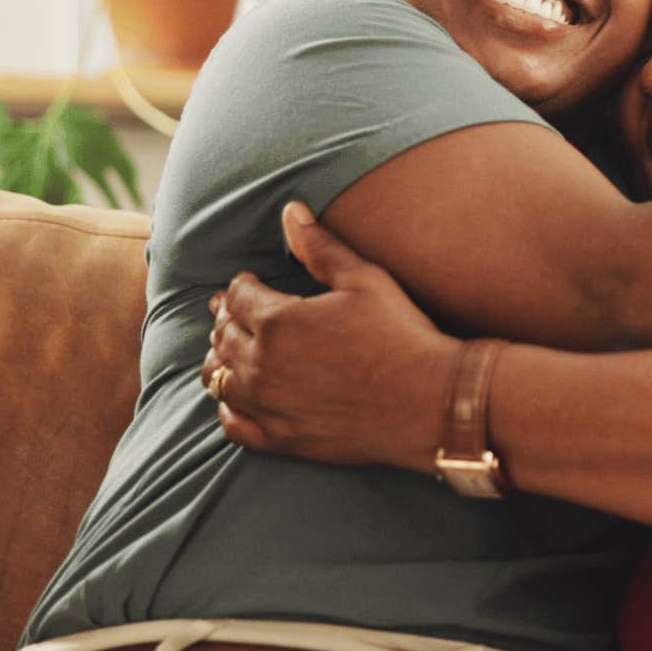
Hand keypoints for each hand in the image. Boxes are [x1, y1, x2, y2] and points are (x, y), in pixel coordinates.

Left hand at [201, 202, 459, 469]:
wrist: (431, 403)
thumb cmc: (403, 336)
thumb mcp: (365, 280)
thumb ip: (320, 247)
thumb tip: (289, 211)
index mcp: (278, 320)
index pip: (237, 295)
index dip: (243, 286)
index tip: (252, 284)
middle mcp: (262, 364)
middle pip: (224, 335)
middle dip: (231, 319)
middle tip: (242, 314)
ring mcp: (268, 406)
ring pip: (220, 378)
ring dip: (222, 360)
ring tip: (235, 352)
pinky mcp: (281, 439)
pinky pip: (233, 425)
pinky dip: (230, 408)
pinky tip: (240, 399)